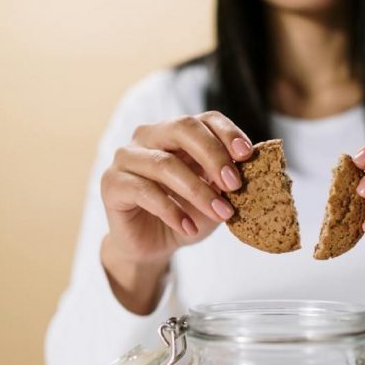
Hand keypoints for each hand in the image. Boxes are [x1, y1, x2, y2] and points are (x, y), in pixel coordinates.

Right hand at [100, 111, 252, 312]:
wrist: (152, 245)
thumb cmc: (185, 213)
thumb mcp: (215, 195)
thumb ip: (227, 179)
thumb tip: (252, 167)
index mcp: (177, 133)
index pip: (205, 119)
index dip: (227, 133)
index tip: (247, 155)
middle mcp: (149, 136)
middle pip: (182, 128)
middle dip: (213, 155)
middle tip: (235, 185)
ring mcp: (126, 158)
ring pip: (165, 163)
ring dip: (198, 191)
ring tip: (220, 214)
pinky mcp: (112, 183)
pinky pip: (144, 191)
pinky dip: (172, 211)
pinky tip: (189, 228)